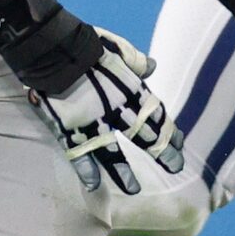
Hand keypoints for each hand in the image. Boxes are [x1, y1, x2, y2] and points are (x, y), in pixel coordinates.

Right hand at [32, 30, 183, 195]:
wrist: (54, 48)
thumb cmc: (87, 45)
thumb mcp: (117, 50)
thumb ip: (135, 61)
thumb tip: (153, 65)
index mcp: (130, 90)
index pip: (156, 114)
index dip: (168, 129)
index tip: (180, 143)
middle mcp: (116, 109)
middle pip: (144, 135)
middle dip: (161, 152)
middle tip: (176, 167)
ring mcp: (92, 121)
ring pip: (111, 152)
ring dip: (123, 172)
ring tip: (134, 190)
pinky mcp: (68, 128)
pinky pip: (78, 153)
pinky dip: (85, 170)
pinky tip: (93, 186)